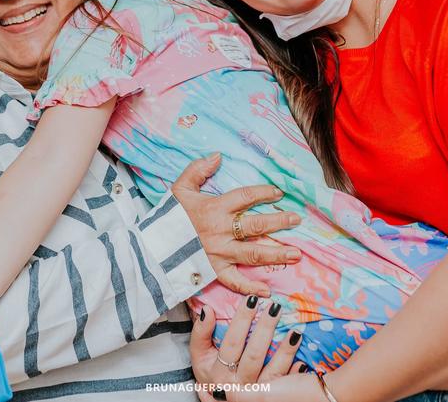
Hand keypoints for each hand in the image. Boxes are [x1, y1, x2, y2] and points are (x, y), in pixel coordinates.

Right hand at [172, 154, 302, 296]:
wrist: (151, 247)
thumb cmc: (167, 217)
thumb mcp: (179, 188)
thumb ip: (198, 169)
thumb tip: (218, 156)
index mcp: (215, 208)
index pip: (246, 197)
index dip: (264, 193)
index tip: (278, 192)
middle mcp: (221, 231)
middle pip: (257, 226)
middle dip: (279, 222)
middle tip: (296, 220)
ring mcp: (220, 253)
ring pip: (254, 254)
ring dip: (277, 253)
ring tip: (296, 254)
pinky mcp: (214, 272)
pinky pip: (235, 282)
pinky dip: (251, 288)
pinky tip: (268, 291)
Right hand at [189, 296, 303, 401]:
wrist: (220, 400)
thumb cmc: (211, 371)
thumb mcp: (199, 354)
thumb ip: (201, 333)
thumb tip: (207, 309)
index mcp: (218, 372)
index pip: (232, 342)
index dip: (241, 321)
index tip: (252, 299)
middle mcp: (237, 384)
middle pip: (253, 355)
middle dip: (265, 329)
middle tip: (275, 307)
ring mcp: (255, 392)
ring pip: (272, 371)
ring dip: (285, 351)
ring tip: (295, 331)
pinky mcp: (269, 396)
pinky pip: (282, 384)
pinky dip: (293, 372)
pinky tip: (302, 360)